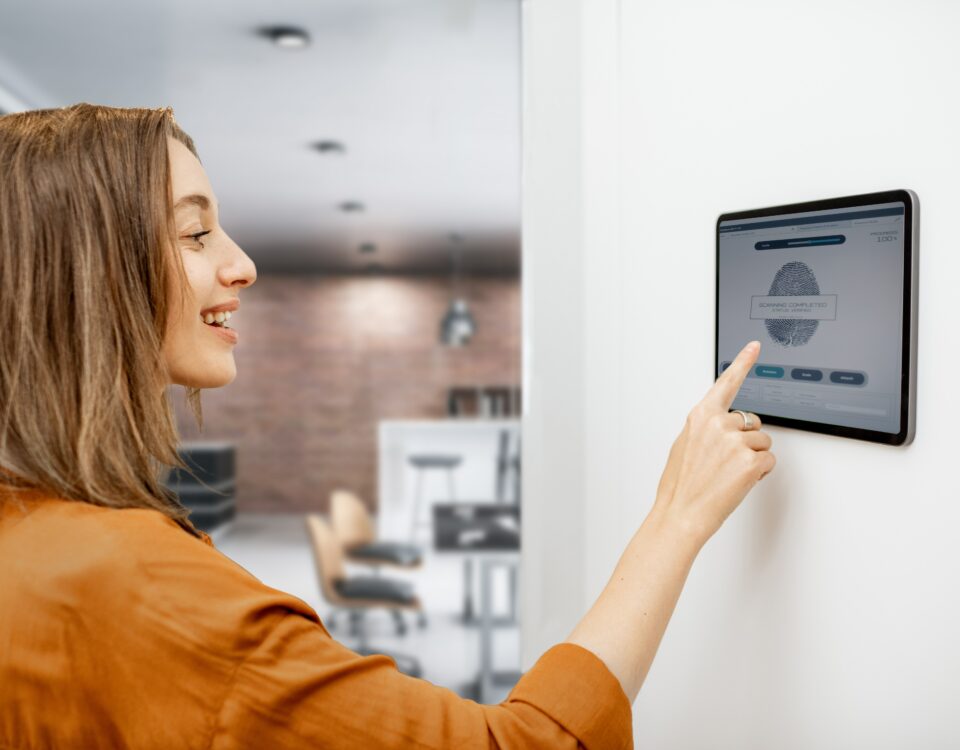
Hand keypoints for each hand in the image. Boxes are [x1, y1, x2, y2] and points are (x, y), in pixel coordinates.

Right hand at [653, 341, 775, 547]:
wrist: (680, 513)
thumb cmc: (679, 485)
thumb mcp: (684, 445)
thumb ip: (705, 428)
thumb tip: (722, 426)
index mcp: (701, 416)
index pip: (727, 383)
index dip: (743, 362)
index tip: (755, 346)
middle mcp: (718, 423)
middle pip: (751, 422)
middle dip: (745, 440)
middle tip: (724, 463)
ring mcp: (735, 441)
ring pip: (763, 442)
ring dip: (753, 458)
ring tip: (728, 474)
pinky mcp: (751, 461)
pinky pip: (769, 461)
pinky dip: (759, 473)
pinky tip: (738, 481)